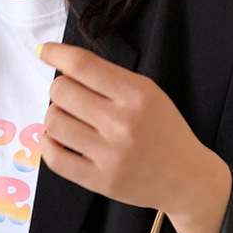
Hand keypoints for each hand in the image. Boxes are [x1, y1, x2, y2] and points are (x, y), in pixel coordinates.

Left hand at [37, 41, 216, 215]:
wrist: (187, 178)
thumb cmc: (165, 132)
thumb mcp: (149, 94)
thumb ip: (110, 79)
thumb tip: (62, 62)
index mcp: (137, 96)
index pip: (82, 65)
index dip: (56, 53)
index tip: (45, 51)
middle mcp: (122, 124)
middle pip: (62, 91)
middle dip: (61, 89)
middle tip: (72, 98)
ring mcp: (110, 155)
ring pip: (54, 122)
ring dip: (56, 116)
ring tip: (70, 121)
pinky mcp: (100, 181)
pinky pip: (55, 158)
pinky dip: (49, 144)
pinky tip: (59, 140)